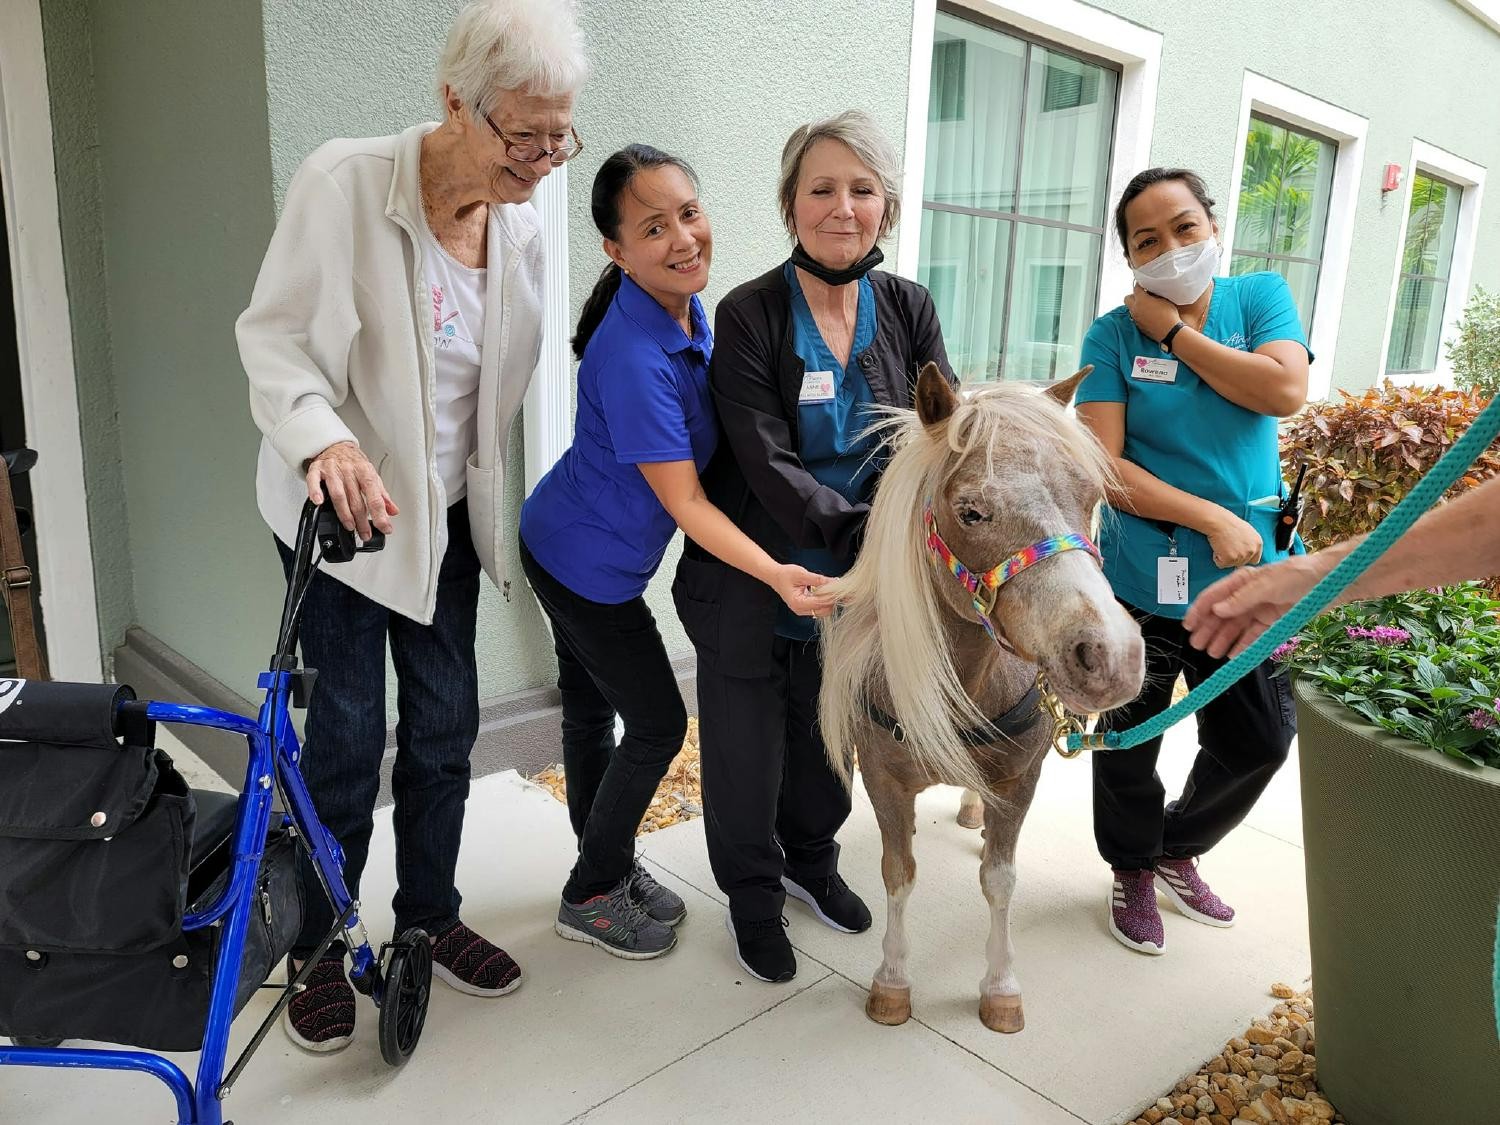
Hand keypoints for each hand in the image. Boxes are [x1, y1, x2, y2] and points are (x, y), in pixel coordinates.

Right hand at [305, 441, 398, 539]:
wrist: (335, 445)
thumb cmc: (353, 462)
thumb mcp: (371, 476)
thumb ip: (382, 495)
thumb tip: (393, 511)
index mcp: (365, 472)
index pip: (375, 497)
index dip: (380, 515)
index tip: (385, 528)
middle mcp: (350, 471)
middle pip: (357, 500)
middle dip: (362, 520)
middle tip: (365, 533)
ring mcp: (332, 470)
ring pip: (339, 494)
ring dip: (344, 513)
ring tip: (350, 526)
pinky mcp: (317, 469)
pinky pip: (314, 481)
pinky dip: (316, 492)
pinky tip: (319, 502)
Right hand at [770, 564, 839, 617]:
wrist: (776, 577)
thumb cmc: (785, 575)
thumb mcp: (802, 574)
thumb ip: (818, 580)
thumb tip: (834, 582)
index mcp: (798, 603)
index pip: (820, 602)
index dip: (832, 596)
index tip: (843, 589)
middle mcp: (800, 610)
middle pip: (824, 610)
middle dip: (832, 600)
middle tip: (839, 588)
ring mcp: (803, 611)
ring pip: (824, 610)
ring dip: (830, 600)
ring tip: (832, 588)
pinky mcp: (806, 608)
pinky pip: (820, 608)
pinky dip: (825, 600)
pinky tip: (827, 591)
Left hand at [1123, 284, 1181, 342]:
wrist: (1169, 331)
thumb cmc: (1168, 314)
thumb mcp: (1164, 299)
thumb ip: (1155, 294)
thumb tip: (1151, 292)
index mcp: (1141, 300)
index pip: (1136, 288)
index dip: (1140, 284)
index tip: (1144, 283)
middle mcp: (1135, 309)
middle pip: (1127, 298)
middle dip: (1133, 295)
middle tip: (1142, 295)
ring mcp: (1135, 318)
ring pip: (1130, 308)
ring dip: (1136, 305)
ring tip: (1146, 305)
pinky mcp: (1138, 325)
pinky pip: (1135, 317)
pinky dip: (1139, 314)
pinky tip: (1148, 314)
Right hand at [1185, 554, 1330, 657]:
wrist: (1331, 581)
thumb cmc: (1298, 575)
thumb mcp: (1267, 584)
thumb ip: (1241, 598)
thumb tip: (1218, 610)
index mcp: (1242, 582)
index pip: (1215, 596)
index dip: (1199, 610)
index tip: (1188, 626)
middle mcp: (1248, 596)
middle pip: (1223, 614)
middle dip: (1209, 629)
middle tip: (1197, 645)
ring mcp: (1260, 609)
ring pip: (1236, 627)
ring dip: (1223, 639)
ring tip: (1212, 654)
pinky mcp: (1273, 621)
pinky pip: (1254, 636)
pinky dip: (1244, 645)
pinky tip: (1234, 655)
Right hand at [1202, 508, 1262, 569]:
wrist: (1218, 521)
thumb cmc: (1229, 523)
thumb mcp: (1247, 531)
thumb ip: (1250, 543)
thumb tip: (1248, 552)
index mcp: (1258, 543)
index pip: (1254, 560)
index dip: (1244, 557)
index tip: (1236, 552)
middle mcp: (1252, 551)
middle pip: (1242, 563)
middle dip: (1233, 557)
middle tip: (1226, 545)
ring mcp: (1242, 556)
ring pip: (1231, 564)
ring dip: (1224, 557)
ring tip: (1222, 544)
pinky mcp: (1230, 559)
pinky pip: (1221, 564)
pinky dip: (1217, 558)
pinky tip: (1218, 547)